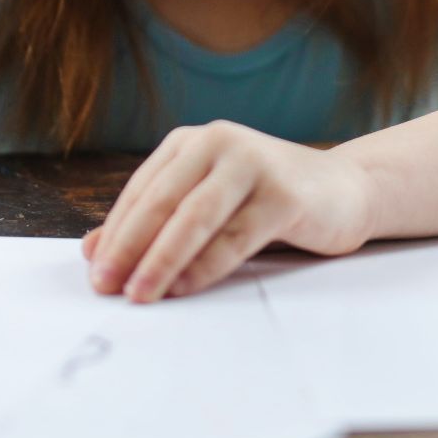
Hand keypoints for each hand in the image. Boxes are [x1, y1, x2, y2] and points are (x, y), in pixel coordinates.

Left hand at [82, 121, 375, 302]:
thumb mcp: (205, 202)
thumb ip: (153, 222)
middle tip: (107, 286)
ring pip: (195, 218)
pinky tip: (184, 288)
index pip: (142, 191)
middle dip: (129, 248)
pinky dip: (205, 266)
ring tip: (141, 294)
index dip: (115, 234)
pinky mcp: (284, 195)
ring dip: (162, 260)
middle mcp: (219, 143)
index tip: (95, 273)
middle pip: (162, 202)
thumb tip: (92, 251)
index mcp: (191, 143)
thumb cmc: (265, 201)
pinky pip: (235, 237)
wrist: (344, 190)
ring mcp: (254, 164)